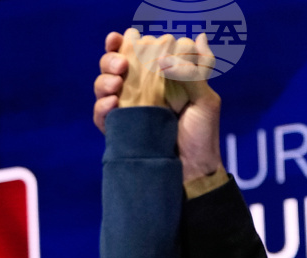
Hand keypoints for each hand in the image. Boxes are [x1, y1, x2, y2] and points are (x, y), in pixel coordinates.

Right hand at [94, 30, 222, 183]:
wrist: (191, 172)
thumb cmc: (201, 136)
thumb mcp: (205, 99)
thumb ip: (197, 70)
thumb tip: (196, 37)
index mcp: (157, 80)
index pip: (135, 55)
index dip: (122, 44)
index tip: (119, 37)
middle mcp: (138, 93)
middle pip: (113, 68)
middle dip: (110, 60)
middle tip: (121, 66)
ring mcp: (126, 112)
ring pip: (102, 88)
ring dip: (103, 82)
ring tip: (115, 85)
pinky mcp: (117, 132)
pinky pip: (101, 116)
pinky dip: (101, 107)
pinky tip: (111, 104)